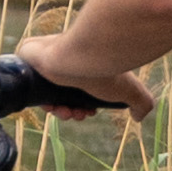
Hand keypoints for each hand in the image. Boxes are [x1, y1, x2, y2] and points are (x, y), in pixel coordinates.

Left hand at [9, 30, 147, 120]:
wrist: (84, 53)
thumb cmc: (106, 68)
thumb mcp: (130, 89)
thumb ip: (141, 102)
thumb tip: (139, 117)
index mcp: (85, 63)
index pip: (81, 89)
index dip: (84, 106)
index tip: (90, 112)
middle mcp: (66, 58)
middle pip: (65, 94)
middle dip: (74, 111)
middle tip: (79, 115)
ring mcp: (47, 57)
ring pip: (49, 93)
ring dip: (60, 110)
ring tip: (69, 113)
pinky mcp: (30, 57)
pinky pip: (31, 86)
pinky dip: (43, 102)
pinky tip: (53, 108)